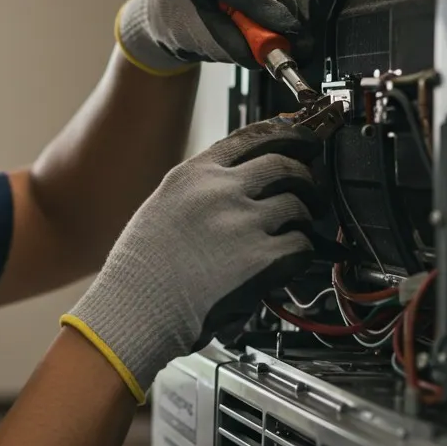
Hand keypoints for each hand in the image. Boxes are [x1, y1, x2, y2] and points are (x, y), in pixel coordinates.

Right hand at [60, 117, 323, 400]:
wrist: (134, 311)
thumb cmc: (140, 272)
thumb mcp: (162, 208)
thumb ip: (201, 189)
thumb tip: (241, 184)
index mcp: (193, 174)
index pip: (254, 136)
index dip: (290, 134)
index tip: (304, 141)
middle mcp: (219, 190)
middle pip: (286, 164)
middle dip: (307, 177)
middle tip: (311, 192)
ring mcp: (243, 221)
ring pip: (299, 204)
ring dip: (303, 220)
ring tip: (293, 234)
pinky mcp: (261, 257)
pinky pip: (302, 245)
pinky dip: (301, 254)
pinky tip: (286, 264)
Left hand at [115, 0, 312, 73]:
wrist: (170, 6)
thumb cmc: (178, 19)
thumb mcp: (198, 36)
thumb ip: (234, 43)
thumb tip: (268, 52)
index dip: (266, 5)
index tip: (285, 30)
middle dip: (288, 7)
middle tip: (296, 41)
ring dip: (298, 4)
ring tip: (297, 37)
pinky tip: (295, 22)